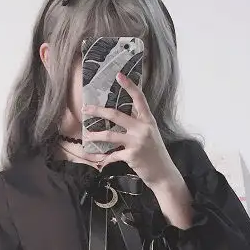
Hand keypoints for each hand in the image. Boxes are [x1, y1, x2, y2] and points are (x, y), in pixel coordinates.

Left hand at [82, 72, 184, 192]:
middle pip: (116, 115)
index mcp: (148, 121)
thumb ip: (139, 124)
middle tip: (86, 109)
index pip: (139, 99)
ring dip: (95, 135)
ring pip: (110, 135)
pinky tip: (100, 161)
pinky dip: (105, 159)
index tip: (119, 75)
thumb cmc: (155, 153)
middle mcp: (143, 129)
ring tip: (87, 136)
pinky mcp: (131, 156)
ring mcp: (137, 142)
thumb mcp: (151, 134)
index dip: (130, 86)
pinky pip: (113, 155)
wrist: (163, 173)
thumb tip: (122, 116)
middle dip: (98, 111)